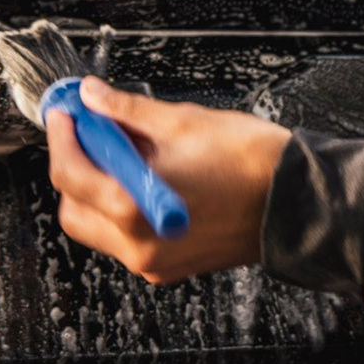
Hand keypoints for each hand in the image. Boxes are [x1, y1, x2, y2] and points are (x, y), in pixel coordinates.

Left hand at [45, 76, 291, 283]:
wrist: (299, 200)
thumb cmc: (252, 164)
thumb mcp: (183, 122)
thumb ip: (127, 112)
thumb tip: (95, 98)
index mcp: (133, 206)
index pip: (70, 174)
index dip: (64, 138)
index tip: (67, 115)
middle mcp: (138, 243)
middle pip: (75, 210)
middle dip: (78, 170)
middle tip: (95, 134)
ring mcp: (155, 260)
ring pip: (100, 227)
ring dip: (102, 190)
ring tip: (132, 154)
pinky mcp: (171, 265)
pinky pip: (129, 238)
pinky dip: (126, 208)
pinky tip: (150, 177)